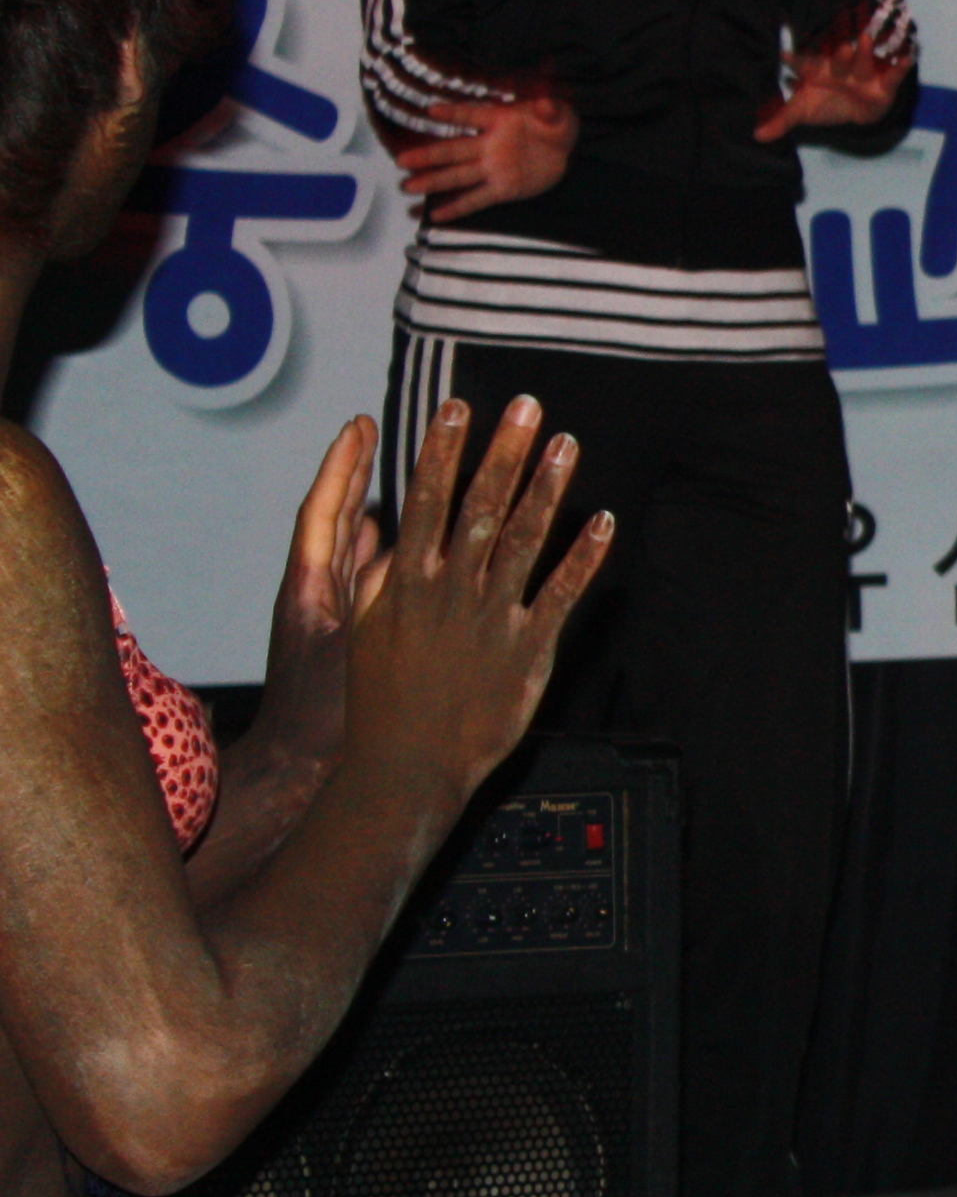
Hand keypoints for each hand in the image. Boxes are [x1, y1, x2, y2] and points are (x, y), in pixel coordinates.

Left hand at [248, 416, 390, 780]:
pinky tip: (414, 542)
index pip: (322, 513)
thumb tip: (382, 533)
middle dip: (355, 476)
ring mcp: (333, 615)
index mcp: (309, 589)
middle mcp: (318, 594)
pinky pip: (370, 583)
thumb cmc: (322, 716)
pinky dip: (386, 556)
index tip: (356, 427)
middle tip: (373, 431)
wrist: (304, 769)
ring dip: (376, 510)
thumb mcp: (343, 646)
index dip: (340, 468)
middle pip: (336, 520)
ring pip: (354, 550)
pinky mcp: (353, 638)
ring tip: (407, 478)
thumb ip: (361, 591)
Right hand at [340, 398, 611, 807]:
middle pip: (479, 508)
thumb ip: (380, 579)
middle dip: (503, 453)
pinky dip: (584, 558)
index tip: (458, 407)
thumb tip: (388, 533)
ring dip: (546, 490)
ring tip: (567, 444)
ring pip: (522, 542)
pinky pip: (562, 595)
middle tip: (527, 405)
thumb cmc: (383, 701)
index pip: (426, 501)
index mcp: (406, 583)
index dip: (443, 451)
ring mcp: (489, 619)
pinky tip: (604, 521)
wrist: (404, 767)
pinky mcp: (527, 650)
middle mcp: (448, 592)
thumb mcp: (366, 632)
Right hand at [388, 90, 575, 220]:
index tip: (432, 111)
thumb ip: (551, 110)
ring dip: (433, 181)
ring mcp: (492, 168)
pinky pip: (477, 199)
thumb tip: (547, 104)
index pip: (473, 114)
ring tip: (406, 187)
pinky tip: (434, 215)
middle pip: (454, 150)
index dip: (454, 113)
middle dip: (428, 155)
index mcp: (500, 121)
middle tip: (401, 161)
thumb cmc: (557, 127)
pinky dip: (457, 207)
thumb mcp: (561, 115)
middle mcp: (489, 145)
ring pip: (458, 175)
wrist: (566, 151)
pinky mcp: (502, 189)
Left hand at [756, 23, 907, 140]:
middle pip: (839, 61)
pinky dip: (901, 66)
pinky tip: (908, 57)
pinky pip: (894, 73)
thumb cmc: (826, 103)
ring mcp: (863, 73)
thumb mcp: (802, 111)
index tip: (784, 56)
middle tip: (840, 47)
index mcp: (818, 72)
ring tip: (865, 39)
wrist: (857, 108)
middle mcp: (841, 68)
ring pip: (864, 61)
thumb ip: (781, 120)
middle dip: (840, 55)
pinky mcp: (885, 82)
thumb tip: (756, 136)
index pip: (805, 66)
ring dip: (865, 51)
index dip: (795, 62)